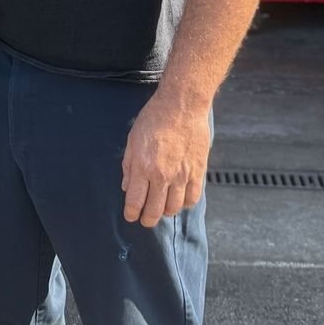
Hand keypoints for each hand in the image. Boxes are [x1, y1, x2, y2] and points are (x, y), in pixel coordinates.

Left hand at [120, 90, 210, 227]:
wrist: (182, 105)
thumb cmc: (154, 118)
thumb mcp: (133, 139)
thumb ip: (128, 165)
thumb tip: (126, 187)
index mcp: (143, 166)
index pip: (135, 201)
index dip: (131, 213)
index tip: (130, 216)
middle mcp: (162, 174)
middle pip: (154, 211)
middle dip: (147, 219)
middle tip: (145, 219)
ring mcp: (182, 174)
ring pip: (174, 208)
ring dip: (165, 212)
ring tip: (161, 207)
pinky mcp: (198, 171)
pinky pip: (192, 198)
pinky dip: (185, 203)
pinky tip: (179, 198)